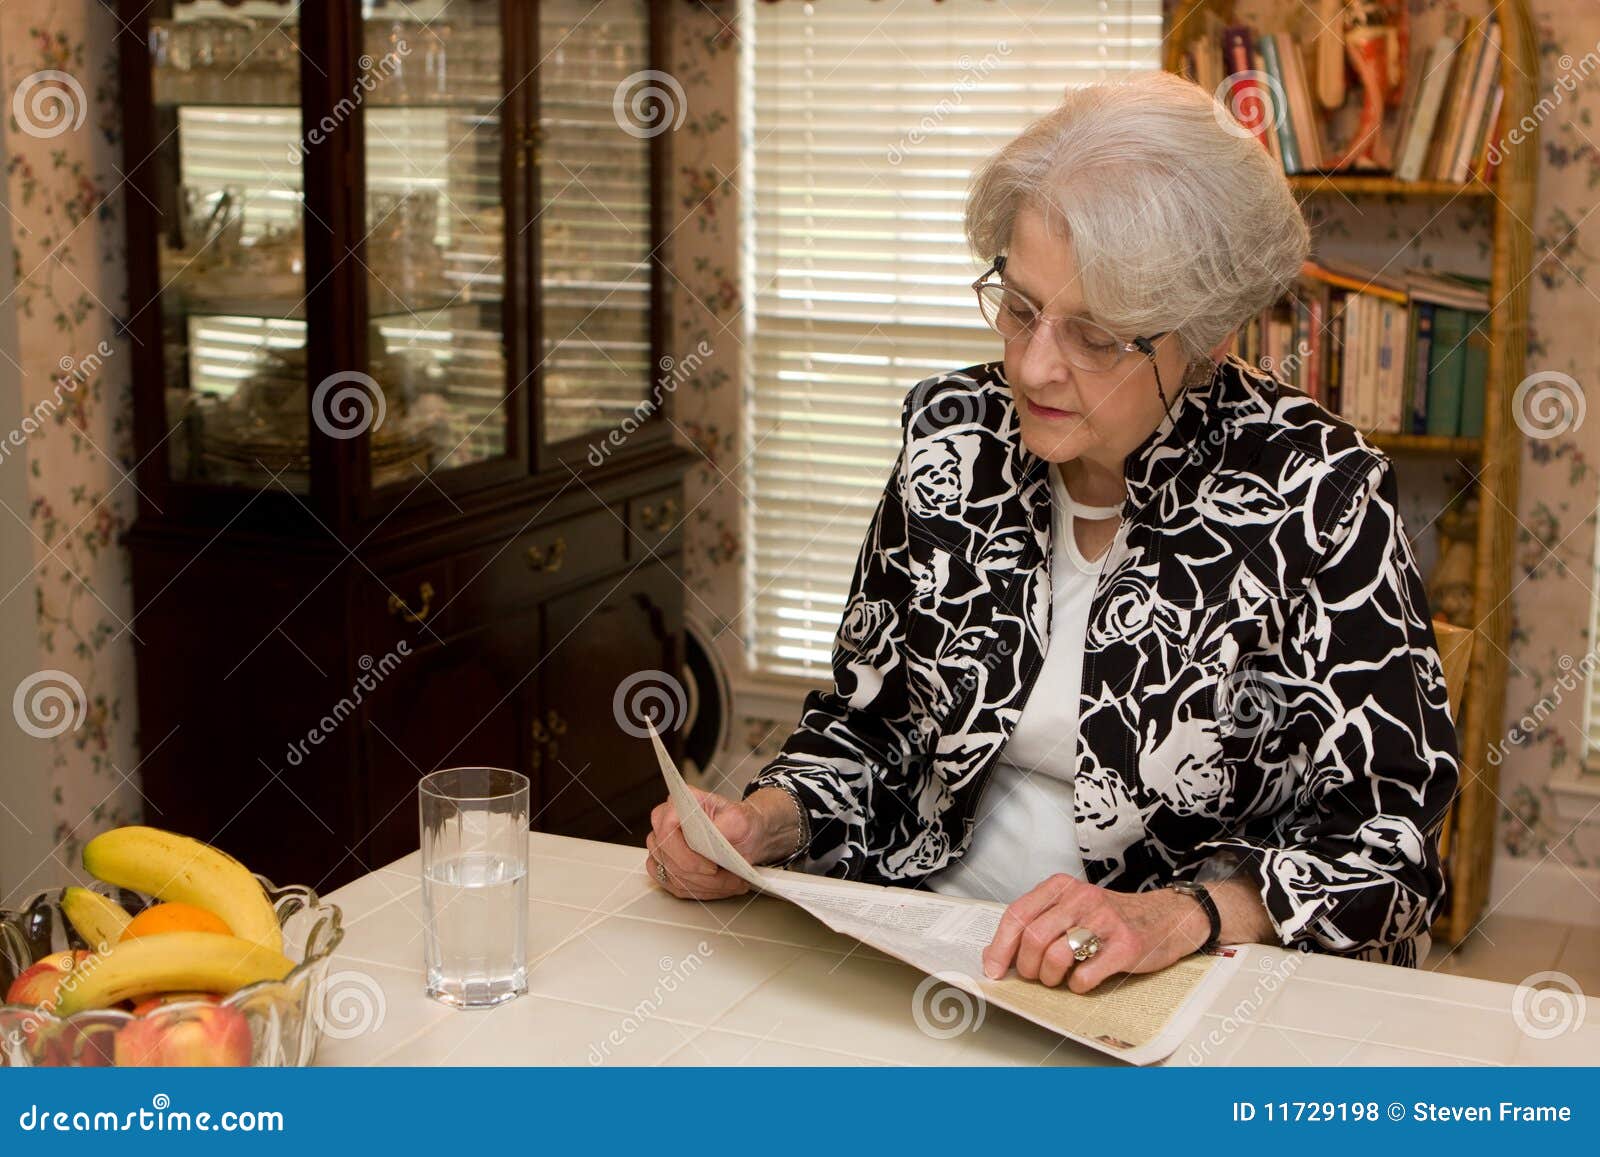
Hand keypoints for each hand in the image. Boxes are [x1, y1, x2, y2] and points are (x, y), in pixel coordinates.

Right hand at [645, 786, 792, 900]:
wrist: (746, 836)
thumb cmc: (740, 823)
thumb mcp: (740, 819)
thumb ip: (724, 825)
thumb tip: (712, 836)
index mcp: (679, 803)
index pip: (667, 831)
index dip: (686, 854)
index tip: (712, 868)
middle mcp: (664, 823)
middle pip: (668, 858)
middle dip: (701, 876)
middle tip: (729, 878)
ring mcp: (661, 847)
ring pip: (673, 876)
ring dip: (704, 886)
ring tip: (730, 883)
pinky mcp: (665, 867)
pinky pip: (674, 887)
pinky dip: (699, 891)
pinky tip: (719, 887)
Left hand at [981, 874, 1209, 993]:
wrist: (1167, 916)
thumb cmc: (1111, 917)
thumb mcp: (1072, 907)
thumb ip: (1038, 923)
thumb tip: (999, 957)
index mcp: (1061, 887)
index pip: (1017, 914)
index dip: (1000, 946)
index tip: (994, 969)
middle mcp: (1081, 898)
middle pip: (1033, 938)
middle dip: (1027, 967)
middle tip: (1036, 976)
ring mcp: (1104, 921)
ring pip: (1055, 956)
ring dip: (1051, 978)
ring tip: (1060, 979)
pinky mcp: (1125, 946)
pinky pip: (1085, 976)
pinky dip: (1078, 986)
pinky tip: (1084, 980)